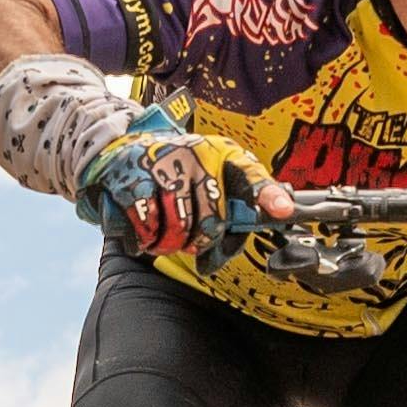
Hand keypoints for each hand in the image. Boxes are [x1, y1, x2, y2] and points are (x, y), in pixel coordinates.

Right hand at [76, 108, 261, 259]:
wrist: (122, 148)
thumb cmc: (173, 171)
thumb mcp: (206, 178)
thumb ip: (224, 214)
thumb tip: (218, 257)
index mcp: (221, 153)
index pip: (250, 174)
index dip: (267, 194)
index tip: (284, 211)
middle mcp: (197, 154)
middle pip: (212, 221)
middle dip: (200, 242)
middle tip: (190, 241)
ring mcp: (164, 164)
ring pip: (179, 228)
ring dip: (171, 243)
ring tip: (166, 235)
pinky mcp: (133, 178)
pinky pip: (147, 226)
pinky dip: (146, 236)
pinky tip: (146, 228)